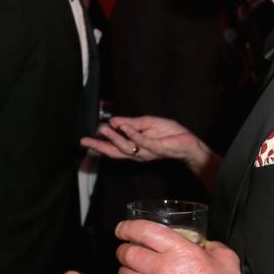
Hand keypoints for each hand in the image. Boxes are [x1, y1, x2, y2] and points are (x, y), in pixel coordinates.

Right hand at [81, 116, 218, 180]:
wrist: (188, 142)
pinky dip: (132, 134)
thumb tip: (113, 121)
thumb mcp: (147, 123)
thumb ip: (131, 123)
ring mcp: (147, 151)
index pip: (113, 148)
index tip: (84, 141)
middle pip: (115, 152)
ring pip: (126, 147)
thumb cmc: (169, 133)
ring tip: (103, 128)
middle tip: (85, 141)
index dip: (99, 145)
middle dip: (99, 146)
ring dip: (114, 137)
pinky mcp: (157, 147)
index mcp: (134, 148)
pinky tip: (124, 127)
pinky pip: (142, 142)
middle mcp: (138, 153)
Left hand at [115, 219, 244, 273]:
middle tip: (125, 251)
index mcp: (178, 250)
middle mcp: (162, 268)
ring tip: (129, 272)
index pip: (144, 232)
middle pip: (129, 255)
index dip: (128, 228)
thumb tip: (206, 244)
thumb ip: (212, 247)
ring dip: (125, 273)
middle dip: (123, 250)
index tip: (122, 229)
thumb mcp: (225, 257)